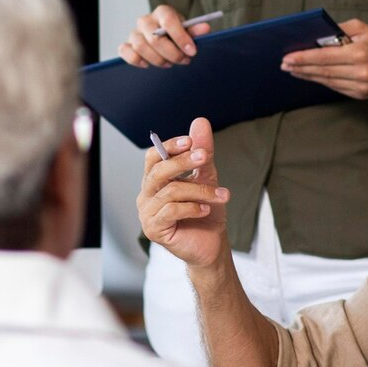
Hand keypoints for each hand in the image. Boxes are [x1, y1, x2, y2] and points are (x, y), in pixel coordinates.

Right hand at [118, 5, 214, 67]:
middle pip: (154, 38)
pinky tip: (147, 65)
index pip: (168, 21)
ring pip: (141, 47)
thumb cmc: (176, 35)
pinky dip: (136, 60)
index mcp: (162, 12)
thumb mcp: (187, 31)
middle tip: (184, 60)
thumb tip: (205, 28)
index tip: (192, 51)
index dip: (181, 37)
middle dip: (172, 53)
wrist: (163, 40)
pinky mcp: (127, 45)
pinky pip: (126, 52)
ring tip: (169, 63)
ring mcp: (134, 33)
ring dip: (158, 60)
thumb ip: (195, 30)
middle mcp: (146, 20)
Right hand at [136, 116, 230, 269]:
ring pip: (171, 192)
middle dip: (183, 161)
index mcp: (155, 180)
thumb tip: (200, 122)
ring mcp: (147, 213)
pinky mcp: (153, 230)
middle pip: (158, 171)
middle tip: (205, 157)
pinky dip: (192, 207)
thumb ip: (201, 151)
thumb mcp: (207, 176)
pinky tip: (206, 210)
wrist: (211, 245)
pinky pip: (171, 211)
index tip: (191, 141)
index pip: (153, 157)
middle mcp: (146, 195)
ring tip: (221, 195)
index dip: (169, 146)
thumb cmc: (205, 212)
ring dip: (200, 190)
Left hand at [280, 19, 367, 98]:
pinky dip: (322, 81)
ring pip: (327, 81)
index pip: (323, 57)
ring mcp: (362, 86)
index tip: (287, 58)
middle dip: (301, 68)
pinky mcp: (362, 94)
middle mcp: (361, 72)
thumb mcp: (360, 28)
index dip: (303, 58)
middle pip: (322, 71)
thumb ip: (337, 31)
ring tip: (294, 70)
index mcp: (359, 54)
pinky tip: (311, 76)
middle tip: (285, 64)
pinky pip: (336, 88)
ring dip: (308, 76)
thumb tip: (315, 38)